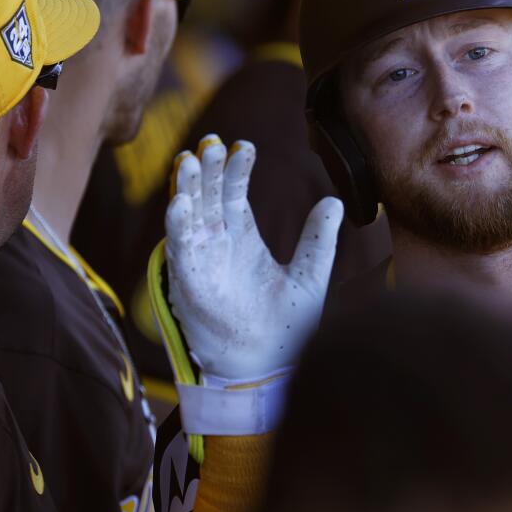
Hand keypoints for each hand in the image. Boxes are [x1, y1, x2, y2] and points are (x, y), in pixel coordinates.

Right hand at [164, 135, 342, 382]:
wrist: (272, 369)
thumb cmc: (288, 329)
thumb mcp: (310, 275)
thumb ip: (318, 239)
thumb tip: (334, 201)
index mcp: (243, 238)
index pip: (234, 192)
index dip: (237, 168)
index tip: (245, 145)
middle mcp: (218, 244)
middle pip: (208, 196)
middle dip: (209, 169)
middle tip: (212, 142)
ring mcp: (201, 261)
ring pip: (188, 215)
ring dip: (188, 187)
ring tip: (191, 159)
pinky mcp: (190, 283)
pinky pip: (179, 249)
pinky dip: (177, 224)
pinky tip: (180, 201)